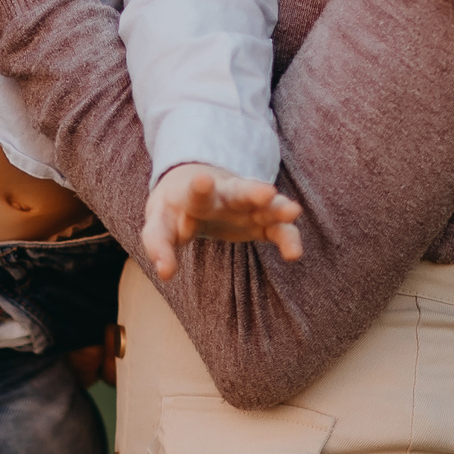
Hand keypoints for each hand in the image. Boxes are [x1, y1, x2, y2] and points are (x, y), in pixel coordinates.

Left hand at [139, 162, 304, 281]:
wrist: (196, 188)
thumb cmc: (175, 211)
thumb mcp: (159, 224)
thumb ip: (158, 246)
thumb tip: (165, 273)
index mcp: (195, 193)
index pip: (196, 190)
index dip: (200, 187)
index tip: (203, 181)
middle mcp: (225, 195)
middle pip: (239, 190)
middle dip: (252, 191)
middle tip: (266, 192)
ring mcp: (247, 206)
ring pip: (266, 205)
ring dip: (278, 208)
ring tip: (293, 211)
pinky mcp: (261, 222)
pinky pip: (278, 229)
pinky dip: (287, 237)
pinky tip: (294, 253)